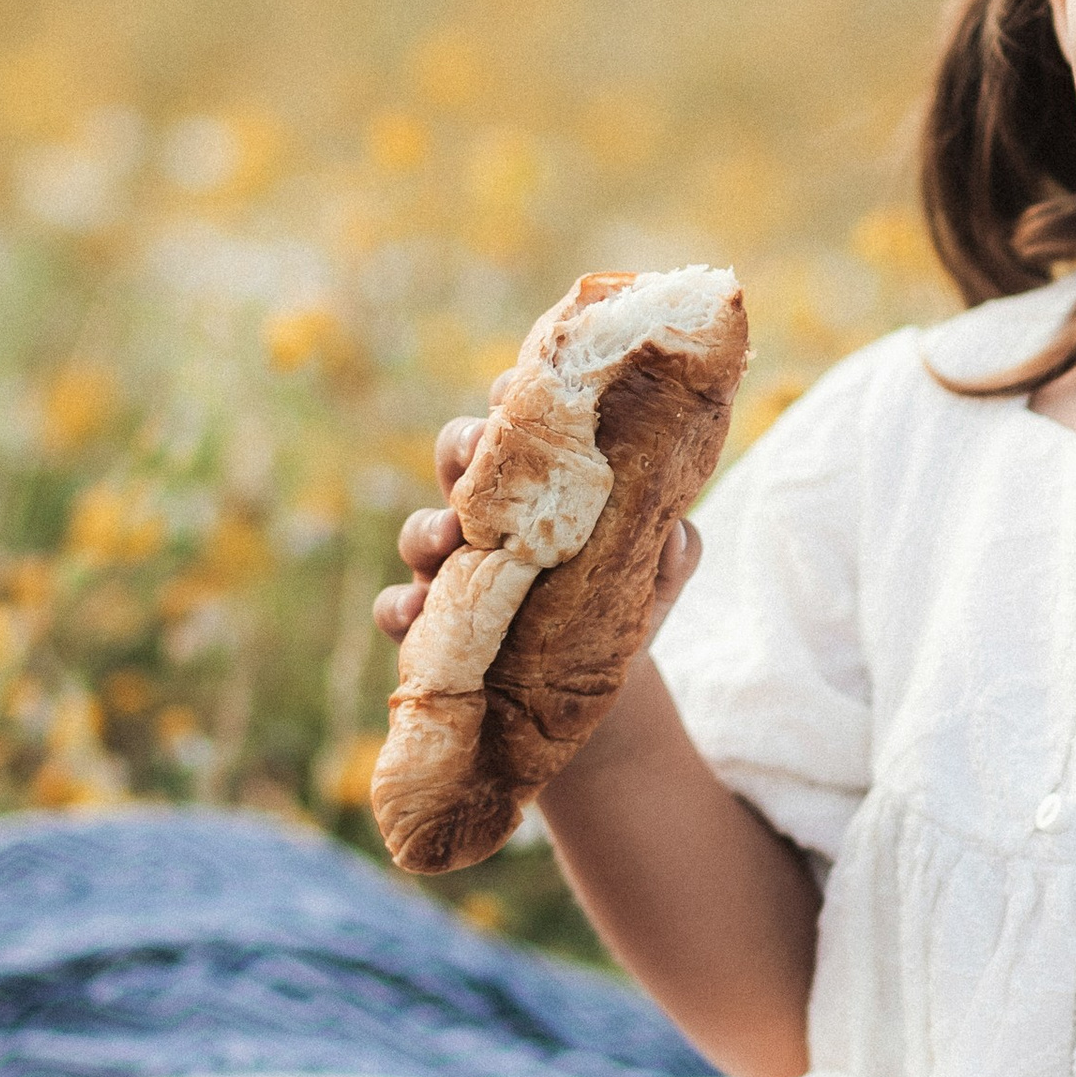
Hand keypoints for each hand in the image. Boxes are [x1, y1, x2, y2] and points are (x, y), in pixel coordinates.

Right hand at [371, 378, 700, 646]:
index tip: (521, 385)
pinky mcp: (428, 623)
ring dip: (427, 526)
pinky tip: (415, 612)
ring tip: (448, 536)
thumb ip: (671, 554)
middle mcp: (486, 517)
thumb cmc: (616, 614)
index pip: (521, 427)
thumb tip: (679, 532)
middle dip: (463, 442)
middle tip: (481, 443)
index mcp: (538, 488)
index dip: (516, 396)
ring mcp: (449, 569)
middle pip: (458, 459)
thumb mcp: (654, 584)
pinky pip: (396, 608)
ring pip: (420, 530)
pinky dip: (400, 607)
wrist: (586, 692)